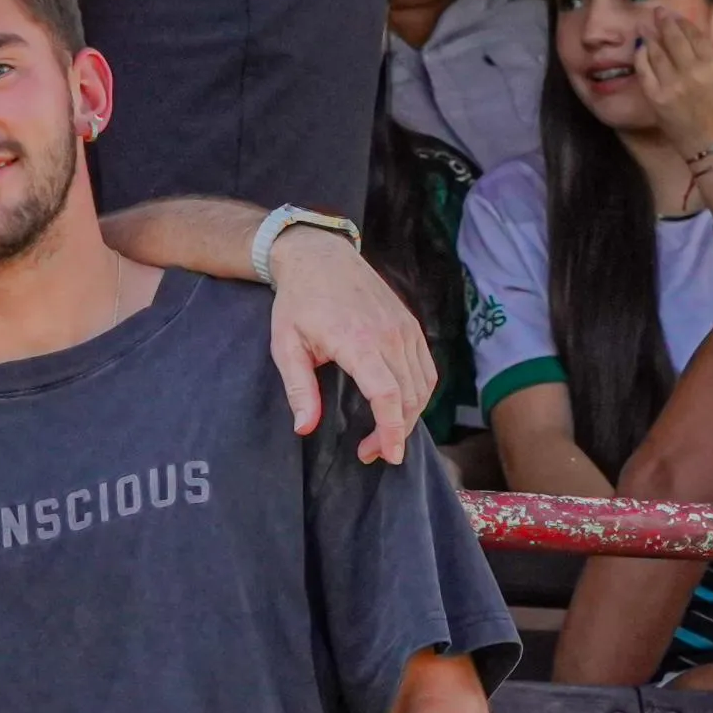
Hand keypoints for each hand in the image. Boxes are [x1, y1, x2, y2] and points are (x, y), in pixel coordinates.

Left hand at [266, 230, 433, 465]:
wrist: (320, 256)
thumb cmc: (298, 302)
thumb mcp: (285, 345)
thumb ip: (298, 389)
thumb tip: (304, 427)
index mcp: (357, 341)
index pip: (386, 395)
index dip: (391, 430)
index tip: (388, 455)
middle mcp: (388, 335)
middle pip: (409, 396)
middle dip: (396, 432)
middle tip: (372, 452)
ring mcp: (404, 328)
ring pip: (423, 385)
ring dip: (409, 416)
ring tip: (384, 436)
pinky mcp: (410, 325)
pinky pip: (426, 368)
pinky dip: (420, 394)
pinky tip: (400, 407)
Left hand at [632, 6, 712, 170]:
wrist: (710, 140)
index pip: (694, 36)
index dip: (682, 22)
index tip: (674, 14)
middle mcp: (691, 72)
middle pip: (674, 40)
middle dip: (664, 22)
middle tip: (656, 11)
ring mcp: (671, 85)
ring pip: (657, 53)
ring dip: (650, 36)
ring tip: (644, 24)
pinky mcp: (655, 98)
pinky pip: (644, 72)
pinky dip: (641, 57)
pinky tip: (640, 48)